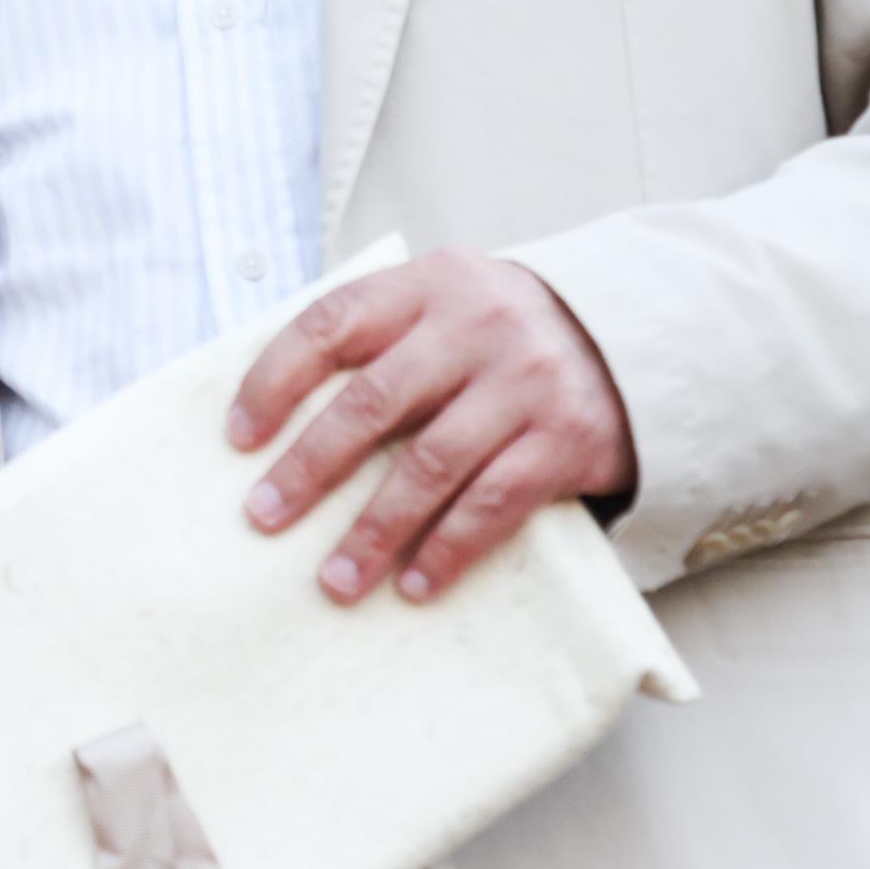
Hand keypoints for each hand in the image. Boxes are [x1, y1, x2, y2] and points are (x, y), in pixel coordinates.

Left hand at [225, 249, 634, 605]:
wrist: (632, 342)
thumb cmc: (502, 333)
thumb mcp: (444, 303)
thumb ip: (377, 335)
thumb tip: (272, 403)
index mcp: (429, 284)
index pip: (332, 323)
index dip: (275, 379)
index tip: (237, 435)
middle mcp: (477, 326)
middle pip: (372, 402)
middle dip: (310, 467)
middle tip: (263, 516)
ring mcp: (524, 383)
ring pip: (430, 465)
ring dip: (374, 530)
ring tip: (333, 580)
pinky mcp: (565, 440)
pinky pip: (493, 504)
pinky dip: (447, 549)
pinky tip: (414, 584)